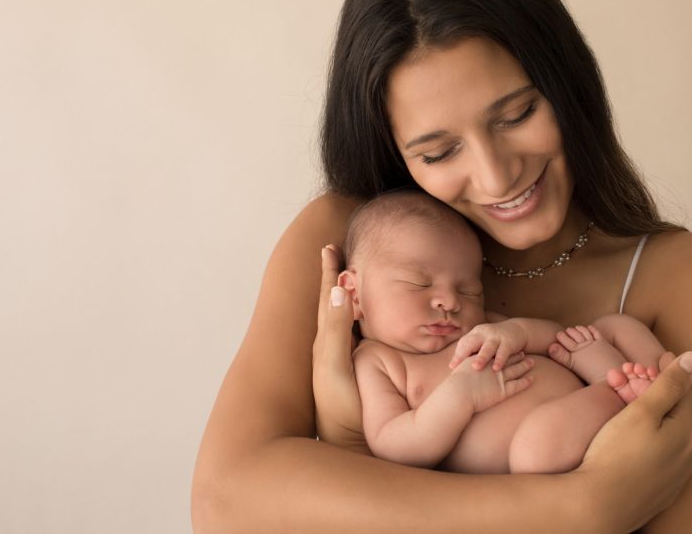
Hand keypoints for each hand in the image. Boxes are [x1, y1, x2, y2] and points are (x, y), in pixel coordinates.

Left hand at [311, 245, 368, 453]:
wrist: (348, 445)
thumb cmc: (340, 409)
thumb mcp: (335, 367)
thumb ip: (336, 331)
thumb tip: (338, 290)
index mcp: (326, 341)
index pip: (328, 297)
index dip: (330, 272)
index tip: (329, 247)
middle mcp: (332, 347)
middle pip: (334, 303)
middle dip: (335, 277)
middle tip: (338, 252)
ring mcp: (342, 360)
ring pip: (344, 318)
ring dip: (346, 295)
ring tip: (350, 277)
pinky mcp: (355, 372)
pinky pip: (355, 334)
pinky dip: (357, 317)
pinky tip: (365, 319)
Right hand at [447, 352, 534, 412]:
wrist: (458, 393)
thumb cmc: (456, 383)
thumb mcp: (460, 369)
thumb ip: (464, 366)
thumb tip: (463, 365)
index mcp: (484, 361)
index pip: (496, 354)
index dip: (503, 351)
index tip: (509, 348)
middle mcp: (493, 367)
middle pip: (508, 359)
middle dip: (517, 356)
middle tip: (524, 353)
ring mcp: (499, 378)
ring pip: (516, 370)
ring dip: (525, 365)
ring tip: (532, 362)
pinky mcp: (503, 391)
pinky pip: (517, 385)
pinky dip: (525, 382)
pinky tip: (532, 379)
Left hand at [449, 321, 528, 370]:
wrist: (517, 330)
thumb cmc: (495, 341)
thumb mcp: (482, 343)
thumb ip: (471, 352)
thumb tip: (456, 368)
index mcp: (475, 334)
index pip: (463, 344)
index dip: (457, 355)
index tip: (452, 367)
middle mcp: (484, 333)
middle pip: (471, 343)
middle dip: (464, 354)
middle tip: (457, 366)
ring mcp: (496, 337)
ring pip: (487, 347)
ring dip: (482, 357)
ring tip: (476, 367)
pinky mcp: (508, 342)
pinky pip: (503, 352)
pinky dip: (499, 360)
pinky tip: (496, 368)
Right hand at [576, 352, 691, 532]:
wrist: (598, 506)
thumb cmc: (616, 455)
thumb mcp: (643, 411)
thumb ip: (669, 384)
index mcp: (691, 432)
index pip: (691, 392)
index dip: (676, 370)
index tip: (661, 354)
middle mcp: (691, 455)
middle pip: (689, 412)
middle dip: (674, 389)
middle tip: (655, 372)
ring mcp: (679, 475)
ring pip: (680, 433)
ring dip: (668, 412)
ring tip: (649, 399)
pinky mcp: (664, 490)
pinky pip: (670, 453)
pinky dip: (662, 435)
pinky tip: (648, 434)